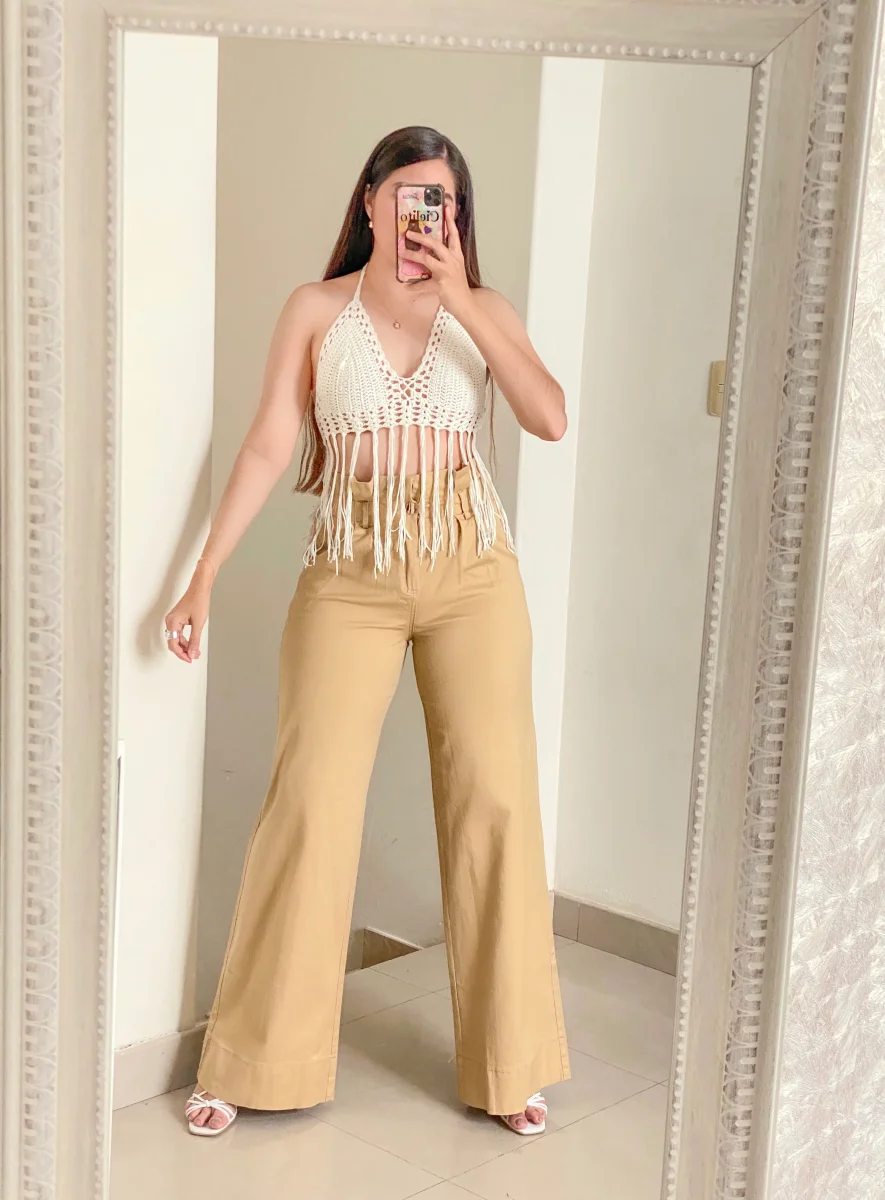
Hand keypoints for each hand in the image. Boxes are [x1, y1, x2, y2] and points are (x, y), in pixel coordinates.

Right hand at [164, 568, 211, 662]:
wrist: (199, 588)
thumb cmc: (198, 601)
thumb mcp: (198, 624)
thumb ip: (195, 640)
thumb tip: (193, 653)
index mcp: (172, 622)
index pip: (173, 644)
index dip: (182, 654)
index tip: (190, 659)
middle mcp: (170, 622)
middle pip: (173, 643)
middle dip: (183, 651)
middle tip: (193, 657)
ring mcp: (173, 620)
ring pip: (176, 639)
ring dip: (185, 646)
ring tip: (195, 651)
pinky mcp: (177, 619)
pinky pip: (179, 633)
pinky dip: (185, 640)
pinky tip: (192, 644)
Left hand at [401, 200, 473, 318]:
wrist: (466, 305)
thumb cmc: (458, 287)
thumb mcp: (455, 269)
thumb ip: (445, 259)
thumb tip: (430, 253)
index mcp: (457, 256)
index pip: (454, 235)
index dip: (450, 220)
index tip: (446, 207)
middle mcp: (453, 261)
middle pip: (436, 244)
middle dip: (422, 237)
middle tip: (409, 232)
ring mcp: (447, 273)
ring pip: (427, 259)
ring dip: (412, 255)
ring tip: (402, 252)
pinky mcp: (441, 285)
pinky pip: (423, 284)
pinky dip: (414, 286)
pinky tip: (407, 287)